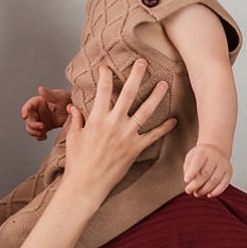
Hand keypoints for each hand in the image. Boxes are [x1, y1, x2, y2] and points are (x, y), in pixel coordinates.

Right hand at [21, 86, 72, 140]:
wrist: (78, 111)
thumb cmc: (69, 100)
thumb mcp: (60, 97)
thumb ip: (49, 94)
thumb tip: (40, 89)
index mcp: (40, 102)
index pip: (29, 105)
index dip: (25, 110)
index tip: (25, 116)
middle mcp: (38, 111)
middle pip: (29, 119)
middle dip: (33, 125)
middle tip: (42, 127)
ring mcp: (41, 119)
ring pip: (31, 127)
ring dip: (34, 132)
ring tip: (42, 133)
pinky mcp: (45, 127)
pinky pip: (38, 133)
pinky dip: (39, 136)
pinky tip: (44, 136)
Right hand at [60, 61, 174, 202]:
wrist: (87, 185)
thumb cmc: (78, 163)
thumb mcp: (73, 138)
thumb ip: (76, 120)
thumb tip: (74, 107)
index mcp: (97, 118)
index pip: (103, 90)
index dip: (105, 76)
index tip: (107, 67)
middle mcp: (114, 123)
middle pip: (128, 94)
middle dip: (136, 76)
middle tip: (143, 62)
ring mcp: (127, 135)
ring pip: (145, 111)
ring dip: (156, 96)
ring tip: (164, 84)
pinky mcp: (135, 149)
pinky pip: (153, 136)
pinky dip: (164, 128)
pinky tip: (173, 120)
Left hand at [183, 143, 231, 196]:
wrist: (217, 150)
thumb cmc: (201, 156)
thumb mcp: (191, 157)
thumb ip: (188, 168)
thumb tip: (190, 182)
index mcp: (204, 152)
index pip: (197, 163)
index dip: (191, 172)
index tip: (186, 180)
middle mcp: (215, 157)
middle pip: (205, 174)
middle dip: (196, 185)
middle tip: (188, 190)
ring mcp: (223, 165)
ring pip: (214, 181)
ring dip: (204, 190)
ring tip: (197, 193)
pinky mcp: (229, 172)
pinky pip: (223, 185)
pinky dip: (216, 192)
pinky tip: (209, 194)